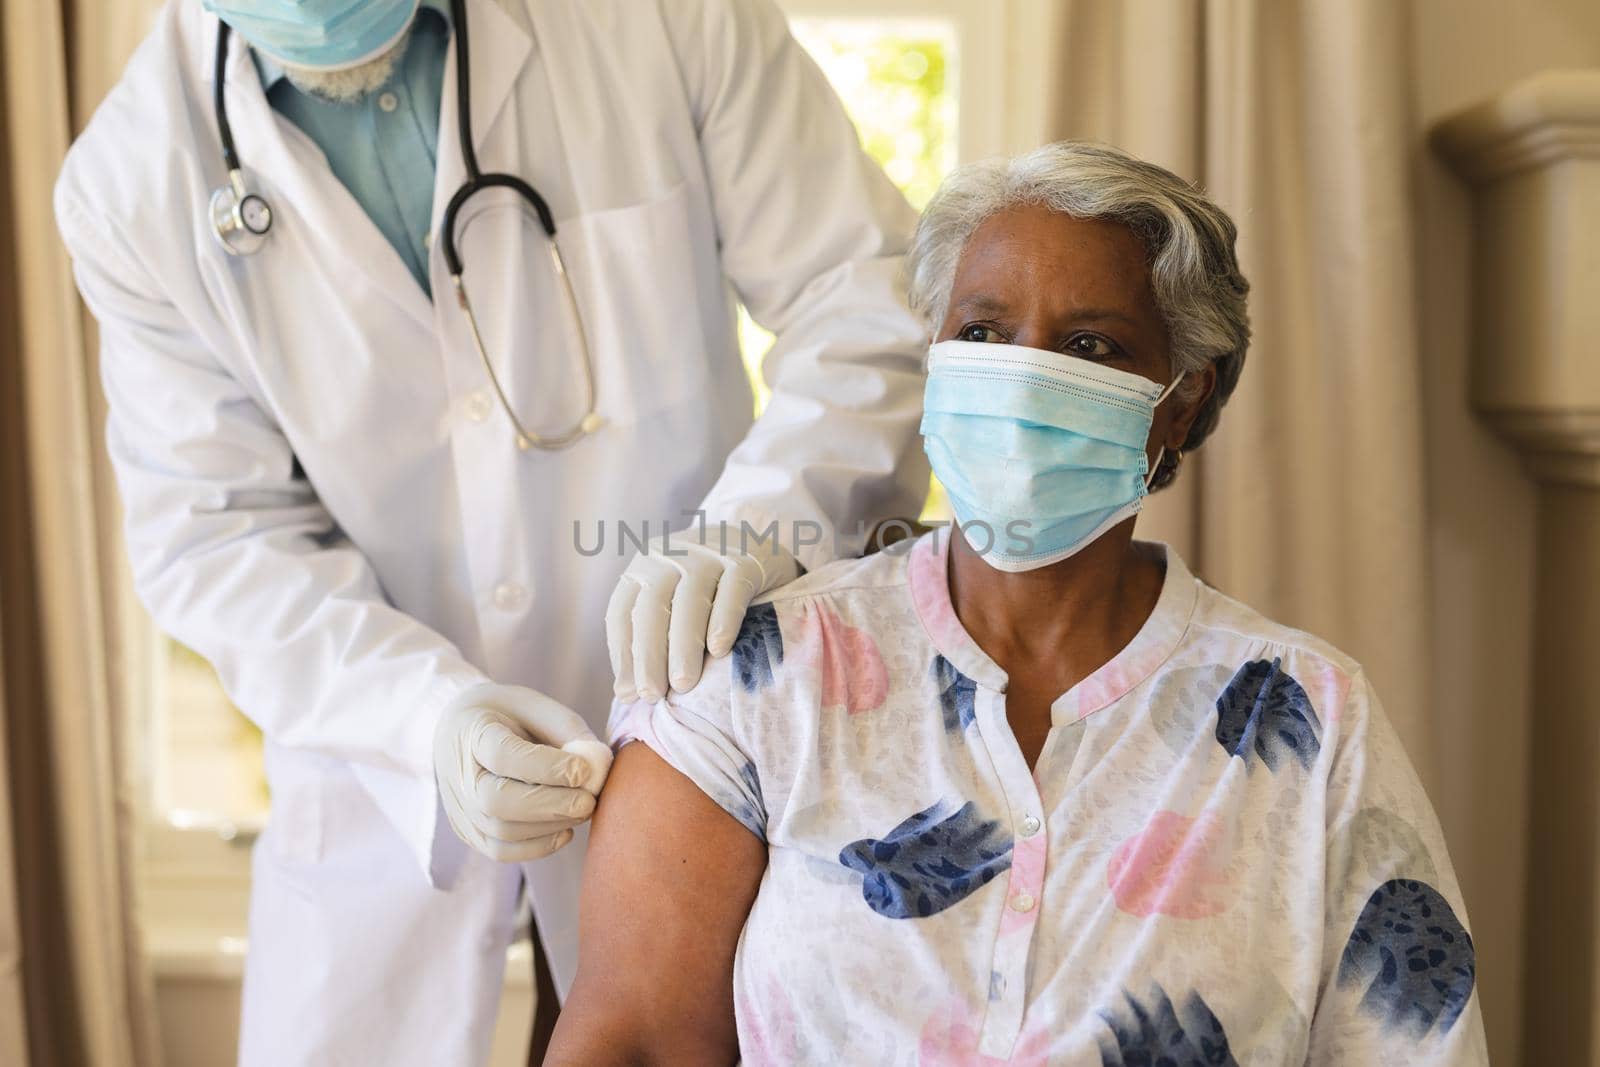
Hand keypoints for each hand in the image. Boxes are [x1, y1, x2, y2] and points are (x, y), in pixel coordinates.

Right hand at [433, 683, 613, 861]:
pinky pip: (501, 851)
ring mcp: (459, 808)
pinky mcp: (468, 832)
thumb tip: (599, 765)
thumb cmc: (508, 715)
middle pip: (496, 801)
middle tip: (589, 801)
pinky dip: (538, 846)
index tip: (584, 769)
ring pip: (501, 831)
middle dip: (551, 805)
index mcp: (471, 732)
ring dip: (550, 826)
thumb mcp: (536, 706)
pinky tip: (565, 830)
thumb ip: (567, 731)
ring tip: (583, 810)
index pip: (502, 755)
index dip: (546, 766)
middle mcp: (457, 774)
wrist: (461, 732)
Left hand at [606, 529, 799, 701]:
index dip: (623, 656)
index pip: (623, 613)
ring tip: (682, 685)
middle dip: (649, 655)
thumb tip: (625, 694)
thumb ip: (649, 639)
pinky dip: (724, 621)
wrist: (758, 543)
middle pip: (652, 608)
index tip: (629, 694)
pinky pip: (732, 590)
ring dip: (683, 647)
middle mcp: (670, 556)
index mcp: (643, 568)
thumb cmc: (708, 588)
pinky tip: (719, 651)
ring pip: (690, 601)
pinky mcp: (745, 558)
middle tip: (652, 695)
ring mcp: (708, 553)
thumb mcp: (671, 601)